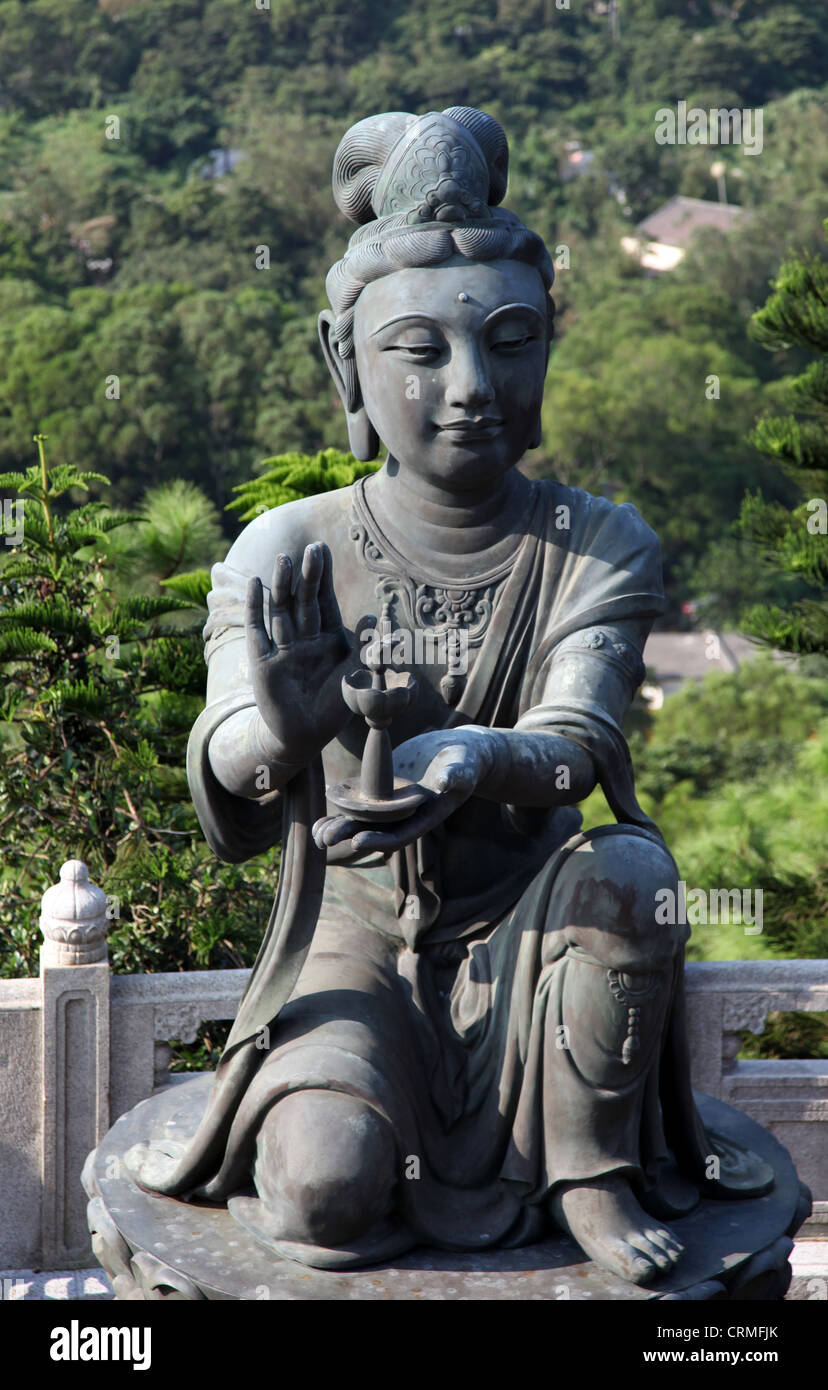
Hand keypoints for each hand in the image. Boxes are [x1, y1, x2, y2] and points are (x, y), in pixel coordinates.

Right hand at [246, 542, 368, 766]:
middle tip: (311, 549)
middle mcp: (303, 638)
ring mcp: (281, 647)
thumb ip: (365, 647)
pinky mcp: (261, 659)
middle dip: (307, 576)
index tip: (323, 549)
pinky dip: (255, 606)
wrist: (303, 736)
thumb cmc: (333, 708)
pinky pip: (257, 628)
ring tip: (283, 559)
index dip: (323, 577)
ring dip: (281, 584)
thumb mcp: (354, 677)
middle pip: (303, 600)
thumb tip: (376, 614)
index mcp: (326, 638)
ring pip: (280, 609)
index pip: (324, 601)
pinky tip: (256, 583)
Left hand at [312, 728, 495, 857]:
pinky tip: (319, 819)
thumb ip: (457, 775)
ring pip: (362, 822)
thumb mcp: (464, 767)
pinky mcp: (382, 791)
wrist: (457, 754)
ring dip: (339, 828)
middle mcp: (405, 816)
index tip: (357, 841)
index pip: (399, 835)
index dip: (378, 839)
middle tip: (325, 839)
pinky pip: (357, 806)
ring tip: (318, 833)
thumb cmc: (466, 761)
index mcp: (424, 817)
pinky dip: (339, 812)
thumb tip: (446, 782)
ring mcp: (392, 806)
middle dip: (350, 835)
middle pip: (375, 832)